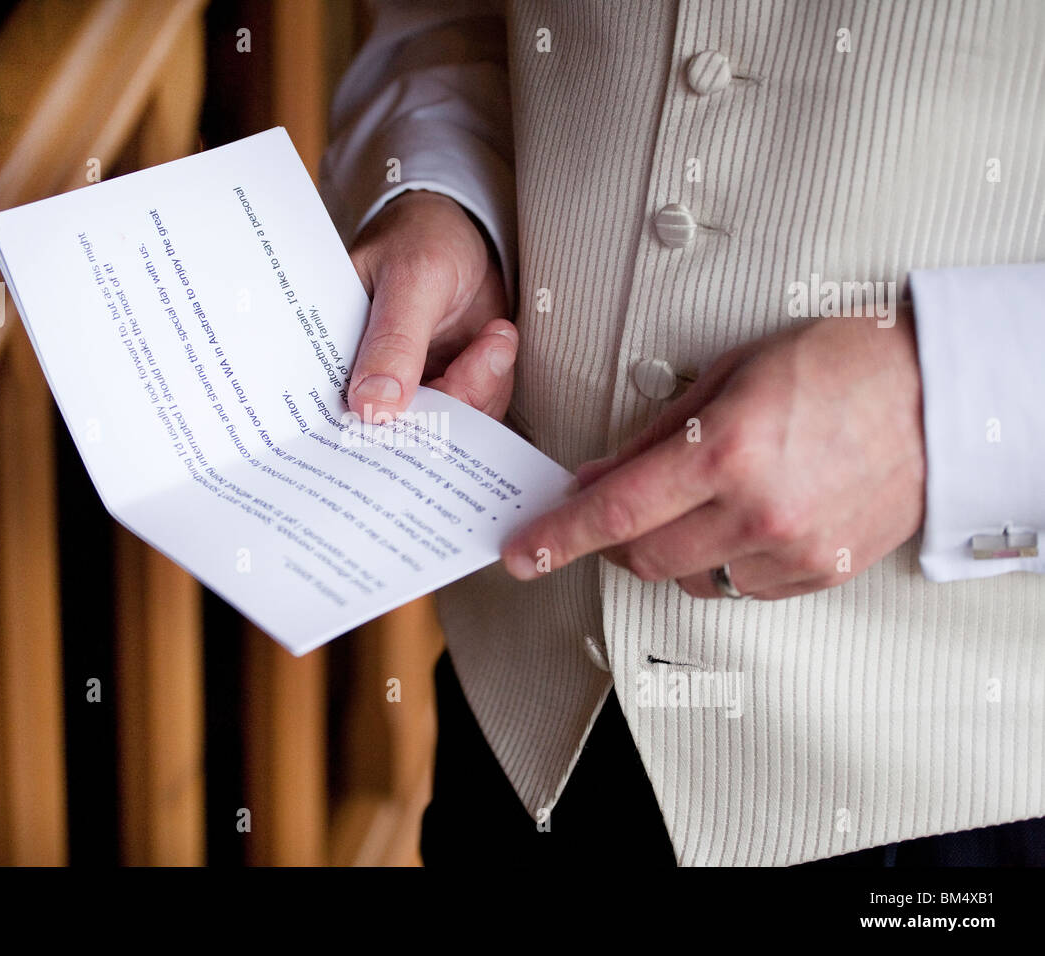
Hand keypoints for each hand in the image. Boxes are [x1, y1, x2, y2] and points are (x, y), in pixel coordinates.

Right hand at [346, 190, 515, 421]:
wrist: (464, 231)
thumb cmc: (423, 238)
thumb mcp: (412, 279)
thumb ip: (394, 343)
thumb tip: (372, 408)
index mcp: (336, 353)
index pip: (345, 411)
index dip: (378, 427)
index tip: (423, 409)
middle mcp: (367, 379)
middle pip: (402, 430)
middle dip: (450, 402)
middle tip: (479, 355)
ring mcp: (409, 386)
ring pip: (444, 426)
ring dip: (481, 388)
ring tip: (493, 335)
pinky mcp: (445, 387)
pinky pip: (472, 411)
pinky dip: (493, 383)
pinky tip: (496, 340)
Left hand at [501, 309, 926, 598]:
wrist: (938, 395)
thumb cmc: (835, 365)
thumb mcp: (727, 376)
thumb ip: (653, 436)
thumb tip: (595, 477)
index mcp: (726, 450)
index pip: (617, 511)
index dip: (559, 537)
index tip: (523, 553)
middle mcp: (757, 511)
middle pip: (644, 557)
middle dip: (613, 539)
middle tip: (612, 510)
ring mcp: (792, 550)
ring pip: (690, 580)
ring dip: (670, 550)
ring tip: (697, 503)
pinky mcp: (821, 573)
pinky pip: (740, 588)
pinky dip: (721, 563)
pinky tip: (741, 521)